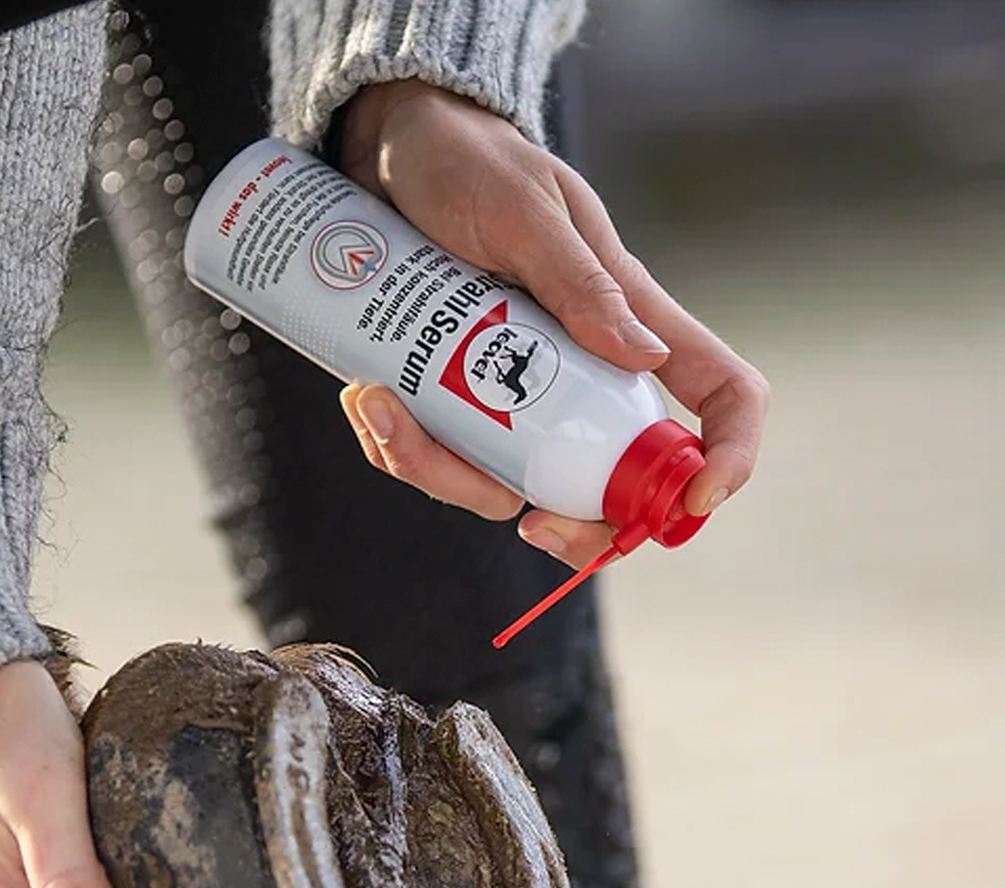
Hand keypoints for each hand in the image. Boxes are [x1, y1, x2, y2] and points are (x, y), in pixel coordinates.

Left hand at [338, 80, 769, 568]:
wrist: (387, 153)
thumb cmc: (470, 163)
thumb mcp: (524, 210)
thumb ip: (580, 281)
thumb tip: (645, 360)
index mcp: (628, 322)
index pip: (717, 393)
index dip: (727, 456)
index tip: (695, 502)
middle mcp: (580, 373)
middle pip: (616, 483)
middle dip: (579, 528)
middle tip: (531, 526)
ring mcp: (514, 396)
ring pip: (508, 486)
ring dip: (442, 472)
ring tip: (379, 403)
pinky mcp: (455, 401)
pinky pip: (440, 461)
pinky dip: (397, 446)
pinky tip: (365, 396)